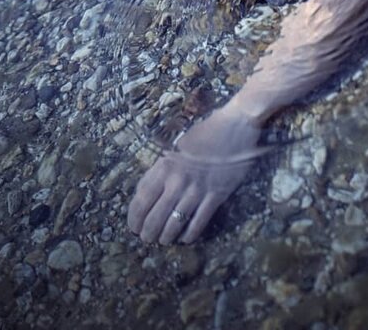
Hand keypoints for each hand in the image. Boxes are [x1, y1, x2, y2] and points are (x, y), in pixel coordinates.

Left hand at [127, 101, 261, 244]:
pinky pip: (199, 222)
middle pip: (155, 217)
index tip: (133, 227)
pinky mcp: (216, 195)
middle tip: (147, 238)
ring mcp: (198, 190)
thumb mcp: (175, 148)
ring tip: (163, 240)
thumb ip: (159, 170)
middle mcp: (178, 180)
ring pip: (175, 223)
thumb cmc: (203, 134)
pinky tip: (185, 238)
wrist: (234, 127)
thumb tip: (144, 192)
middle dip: (148, 232)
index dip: (134, 218)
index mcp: (165, 166)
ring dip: (166, 236)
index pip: (142, 200)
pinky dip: (189, 234)